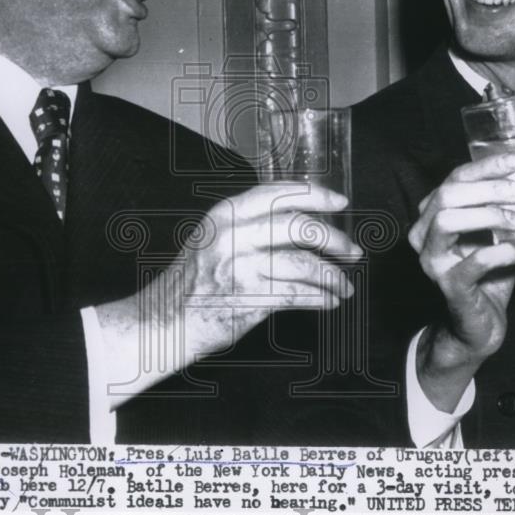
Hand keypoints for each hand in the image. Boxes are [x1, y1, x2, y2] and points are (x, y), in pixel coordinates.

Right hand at [96, 183, 361, 403]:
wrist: (162, 322)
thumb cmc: (192, 283)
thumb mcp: (214, 239)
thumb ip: (250, 228)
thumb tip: (303, 227)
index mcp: (226, 214)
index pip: (278, 193)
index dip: (316, 195)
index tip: (341, 201)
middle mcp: (232, 235)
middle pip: (299, 226)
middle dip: (334, 238)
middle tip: (352, 251)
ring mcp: (239, 267)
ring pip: (304, 265)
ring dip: (332, 276)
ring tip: (344, 286)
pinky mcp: (246, 300)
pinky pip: (297, 295)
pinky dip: (320, 299)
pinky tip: (329, 302)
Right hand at [408, 153, 514, 410]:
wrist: (477, 326)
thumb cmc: (486, 277)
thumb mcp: (492, 236)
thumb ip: (499, 211)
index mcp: (432, 217)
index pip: (453, 180)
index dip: (484, 168)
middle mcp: (424, 235)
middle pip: (447, 195)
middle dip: (490, 188)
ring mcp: (432, 261)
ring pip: (447, 220)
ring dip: (488, 215)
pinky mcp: (449, 286)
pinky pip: (471, 263)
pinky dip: (501, 253)